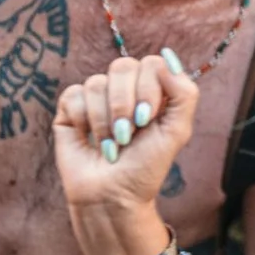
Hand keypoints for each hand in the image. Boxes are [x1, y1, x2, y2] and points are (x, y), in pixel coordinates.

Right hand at [52, 52, 198, 222]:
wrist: (113, 197)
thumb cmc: (146, 166)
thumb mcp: (177, 130)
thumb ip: (184, 92)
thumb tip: (167, 57)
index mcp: (153, 89)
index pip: (152, 63)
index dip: (149, 89)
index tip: (148, 120)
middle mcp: (124, 88)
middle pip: (122, 66)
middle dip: (126, 104)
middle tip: (128, 134)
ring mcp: (96, 97)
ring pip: (97, 83)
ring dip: (105, 120)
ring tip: (111, 144)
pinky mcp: (70, 109)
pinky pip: (73, 95)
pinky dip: (84, 121)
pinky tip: (89, 139)